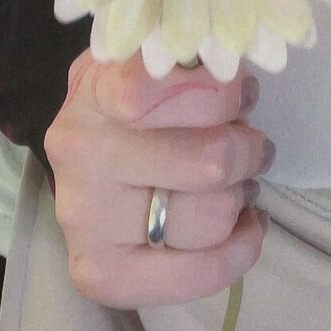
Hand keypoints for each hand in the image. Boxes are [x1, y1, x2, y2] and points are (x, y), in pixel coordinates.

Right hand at [43, 48, 272, 308]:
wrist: (85, 147)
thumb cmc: (135, 94)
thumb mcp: (156, 55)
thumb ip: (192, 57)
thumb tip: (237, 68)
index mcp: (94, 91)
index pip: (155, 94)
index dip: (219, 94)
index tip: (240, 94)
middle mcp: (80, 156)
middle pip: (210, 163)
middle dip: (247, 150)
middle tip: (249, 142)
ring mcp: (84, 221)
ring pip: (210, 218)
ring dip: (242, 196)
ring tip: (239, 182)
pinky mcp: (99, 275)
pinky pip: (196, 275)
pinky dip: (240, 250)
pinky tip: (246, 224)